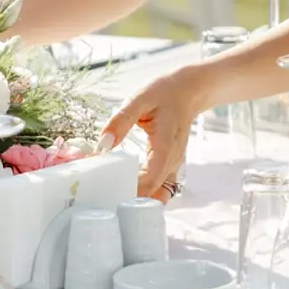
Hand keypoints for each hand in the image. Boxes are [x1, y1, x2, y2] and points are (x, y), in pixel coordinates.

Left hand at [101, 67, 209, 202]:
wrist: (188, 91)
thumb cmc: (164, 93)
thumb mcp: (139, 99)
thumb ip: (120, 121)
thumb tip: (103, 145)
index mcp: (166, 146)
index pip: (149, 181)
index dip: (129, 190)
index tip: (104, 190)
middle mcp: (172, 161)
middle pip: (151, 192)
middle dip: (126, 196)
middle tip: (99, 195)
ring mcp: (173, 165)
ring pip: (156, 193)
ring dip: (134, 197)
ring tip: (108, 193)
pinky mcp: (169, 166)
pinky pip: (158, 187)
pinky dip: (142, 192)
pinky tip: (122, 187)